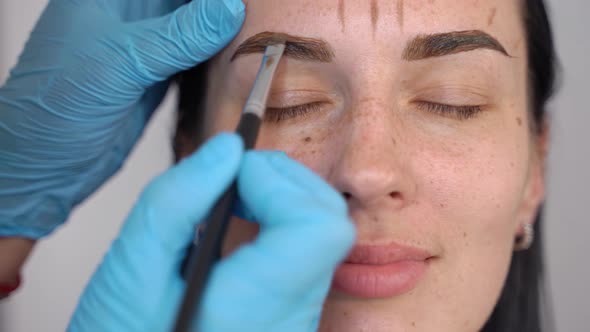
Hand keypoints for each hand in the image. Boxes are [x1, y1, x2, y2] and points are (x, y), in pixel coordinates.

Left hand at [0, 0, 244, 237]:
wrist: (45, 165)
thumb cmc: (53, 109)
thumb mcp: (121, 62)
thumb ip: (179, 35)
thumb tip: (227, 9)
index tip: (239, 0)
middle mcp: (127, 15)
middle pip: (184, 1)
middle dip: (217, 7)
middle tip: (252, 14)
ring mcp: (143, 46)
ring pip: (192, 26)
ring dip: (220, 30)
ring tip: (252, 33)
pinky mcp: (155, 75)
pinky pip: (193, 56)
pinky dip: (215, 57)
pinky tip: (236, 57)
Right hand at [67, 134, 355, 331]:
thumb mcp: (130, 271)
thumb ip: (175, 202)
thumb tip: (227, 149)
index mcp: (254, 312)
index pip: (318, 228)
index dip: (281, 182)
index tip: (233, 172)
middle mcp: (289, 322)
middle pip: (329, 225)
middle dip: (283, 179)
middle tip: (231, 176)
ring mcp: (296, 324)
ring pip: (323, 238)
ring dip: (282, 197)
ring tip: (231, 197)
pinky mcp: (291, 319)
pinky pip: (309, 256)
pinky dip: (281, 223)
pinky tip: (242, 224)